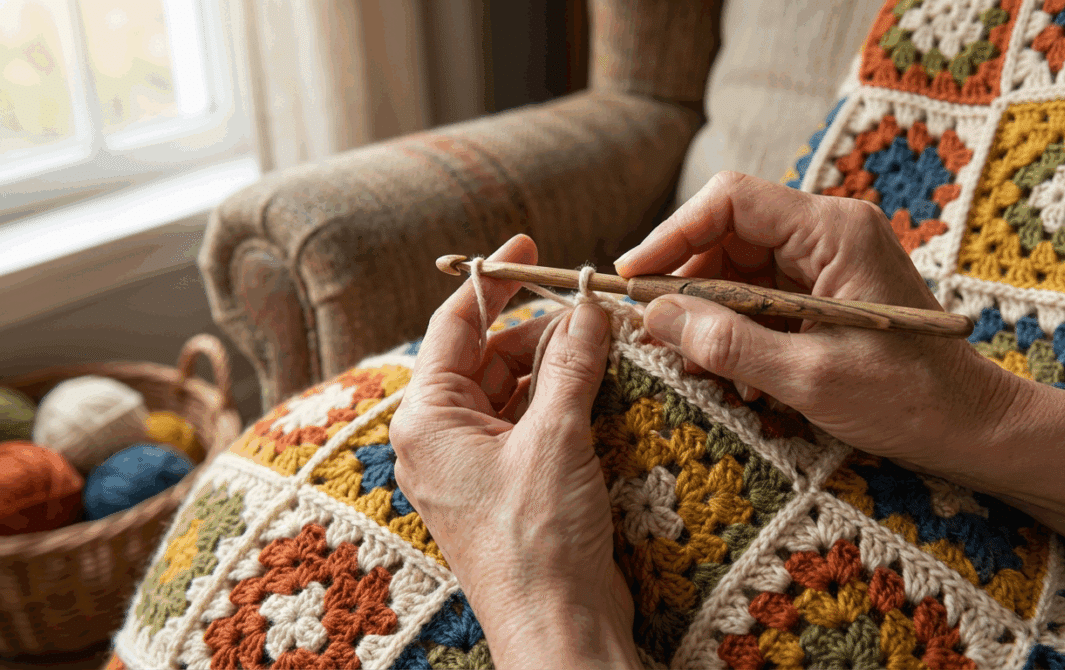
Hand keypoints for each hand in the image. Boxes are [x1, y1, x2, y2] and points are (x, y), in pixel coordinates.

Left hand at [389, 235, 638, 668]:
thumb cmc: (536, 544)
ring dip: (561, 365)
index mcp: (429, 419)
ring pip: (518, 388)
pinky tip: (605, 384)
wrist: (558, 628)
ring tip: (609, 343)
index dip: (493, 281)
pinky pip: (536, 422)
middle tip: (596, 309)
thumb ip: (571, 364)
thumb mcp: (555, 439)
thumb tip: (590, 307)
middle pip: (491, 355)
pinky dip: (567, 400)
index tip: (529, 248)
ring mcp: (480, 463)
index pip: (455, 325)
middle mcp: (446, 437)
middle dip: (542, 329)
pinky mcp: (514, 484)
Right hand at [615, 172, 1064, 547]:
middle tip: (654, 331)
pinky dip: (738, 326)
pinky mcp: (830, 290)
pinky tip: (736, 370)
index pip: (730, 201)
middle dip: (687, 280)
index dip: (671, 234)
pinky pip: (764, 293)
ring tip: (697, 361)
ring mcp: (832, 260)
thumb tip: (654, 317)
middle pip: (730, 232)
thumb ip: (728, 343)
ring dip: (710, 310)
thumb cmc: (909, 401)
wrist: (976, 428)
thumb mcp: (809, 378)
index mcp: (834, 232)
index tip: (633, 280)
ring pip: (741, 265)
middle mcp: (832, 231)